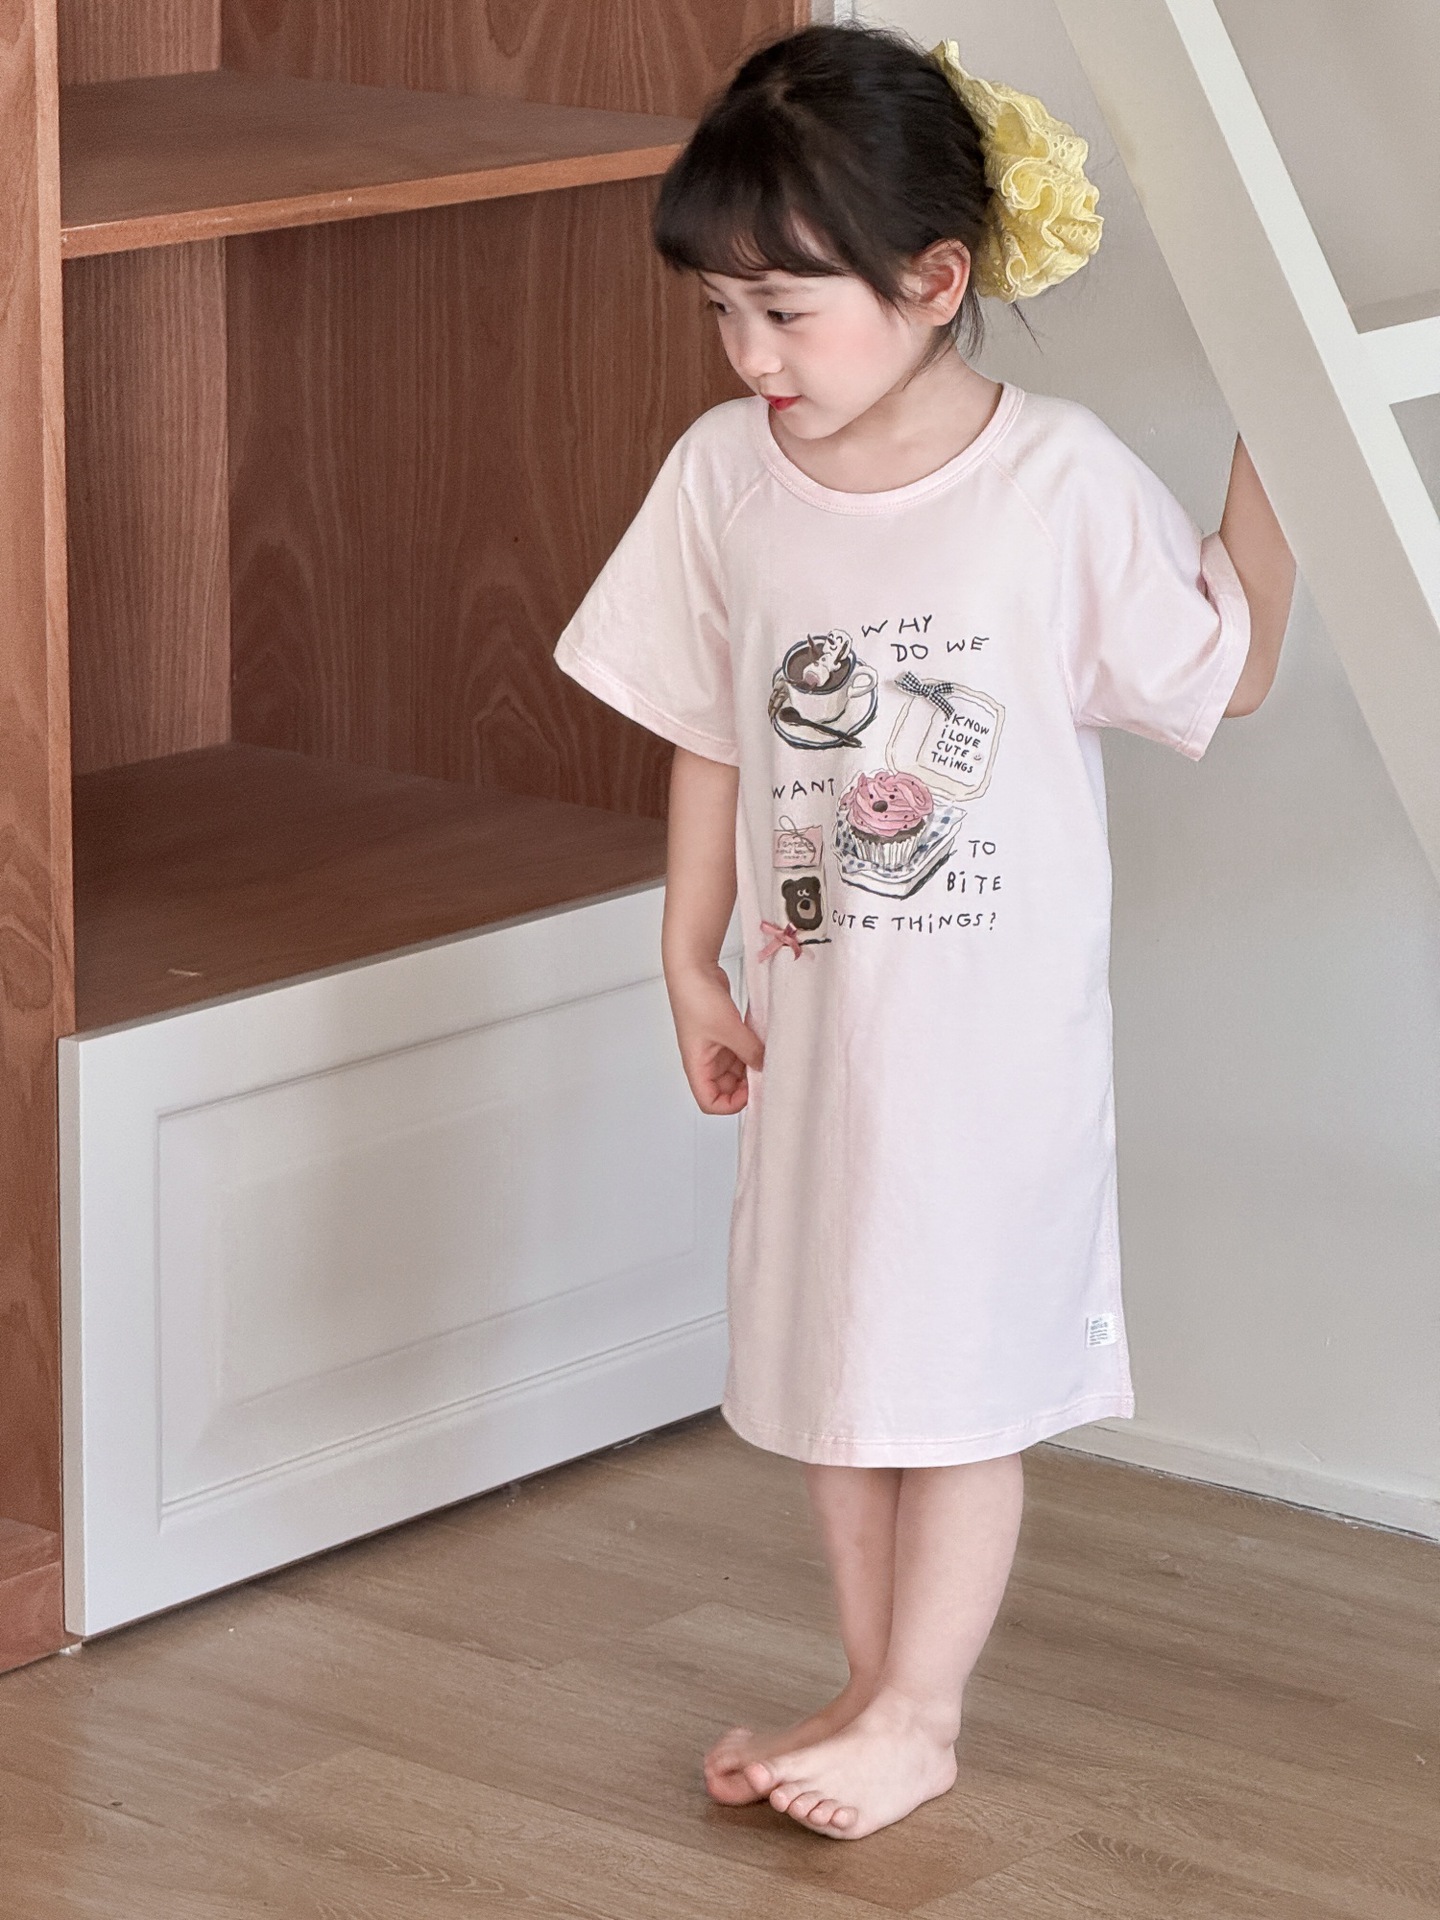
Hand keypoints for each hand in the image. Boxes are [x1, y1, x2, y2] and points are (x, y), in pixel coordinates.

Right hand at [665, 959, 764, 1114]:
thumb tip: (765, 1066)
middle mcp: (705, 1060)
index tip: (751, 1092)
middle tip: (766, 1074)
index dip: (731, 1104)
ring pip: (735, 1069)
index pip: (710, 1102)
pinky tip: (764, 1042)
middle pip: (726, 1088)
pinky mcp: (724, 1031)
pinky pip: (740, 1050)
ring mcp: (714, 1045)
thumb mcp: (729, 1029)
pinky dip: (752, 1050)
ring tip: (767, 1056)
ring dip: (751, 1066)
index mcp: (697, 1065)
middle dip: (745, 1085)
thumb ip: (750, 1051)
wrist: (693, 967)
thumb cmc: (697, 998)